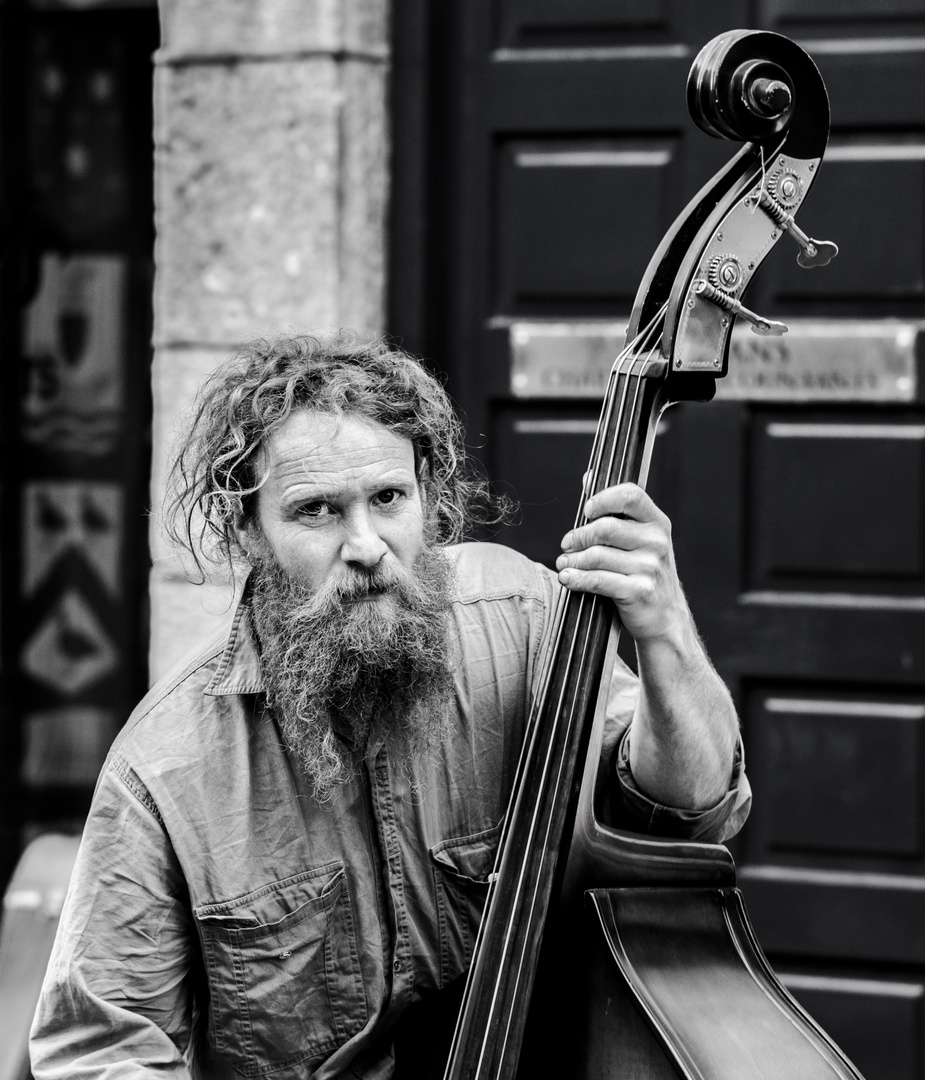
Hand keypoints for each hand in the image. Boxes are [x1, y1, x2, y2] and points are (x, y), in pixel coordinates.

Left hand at [555, 483, 688, 643]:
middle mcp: (657, 542)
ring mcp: (650, 567)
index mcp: (657, 523)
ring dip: (572, 560)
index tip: (586, 511)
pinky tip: (568, 578)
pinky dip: (576, 579)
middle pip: (605, 528)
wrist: (665, 617)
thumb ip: (615, 510)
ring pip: (596, 556)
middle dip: (578, 537)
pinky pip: (597, 580)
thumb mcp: (639, 538)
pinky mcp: (638, 591)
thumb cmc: (645, 573)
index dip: (603, 499)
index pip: (630, 495)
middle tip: (566, 545)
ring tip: (564, 564)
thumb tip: (589, 477)